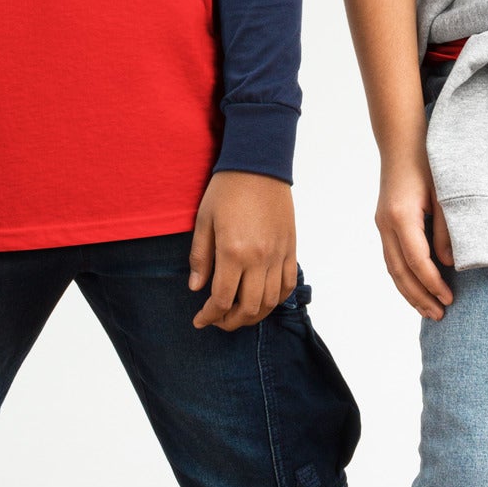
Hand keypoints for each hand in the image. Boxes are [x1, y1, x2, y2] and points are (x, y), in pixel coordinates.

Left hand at [188, 171, 297, 330]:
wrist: (259, 164)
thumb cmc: (227, 189)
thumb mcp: (204, 221)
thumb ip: (200, 258)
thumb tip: (196, 288)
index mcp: (233, 252)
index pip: (222, 298)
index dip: (209, 316)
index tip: (200, 320)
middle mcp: (259, 258)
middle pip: (248, 308)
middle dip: (230, 322)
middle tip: (218, 321)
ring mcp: (278, 254)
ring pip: (270, 301)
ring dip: (254, 315)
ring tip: (238, 314)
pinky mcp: (291, 248)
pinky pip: (288, 284)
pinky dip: (276, 299)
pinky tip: (262, 300)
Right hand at [374, 144, 454, 319]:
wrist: (402, 143)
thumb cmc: (427, 164)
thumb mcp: (445, 195)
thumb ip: (446, 230)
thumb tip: (448, 264)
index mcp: (401, 216)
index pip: (417, 260)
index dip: (433, 283)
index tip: (450, 299)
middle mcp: (386, 224)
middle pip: (399, 271)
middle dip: (419, 296)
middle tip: (440, 315)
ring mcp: (382, 225)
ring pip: (392, 268)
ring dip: (409, 292)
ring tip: (429, 311)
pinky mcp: (385, 225)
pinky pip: (392, 259)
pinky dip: (404, 278)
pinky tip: (417, 289)